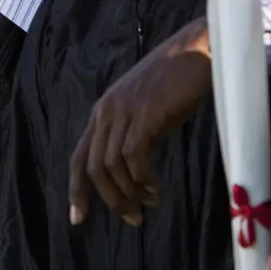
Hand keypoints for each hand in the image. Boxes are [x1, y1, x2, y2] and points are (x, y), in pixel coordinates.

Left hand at [69, 17, 210, 225]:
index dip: (76, 189)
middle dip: (110, 199)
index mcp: (103, 111)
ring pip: (111, 165)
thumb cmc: (175, 83)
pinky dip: (143, 178)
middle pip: (93, 167)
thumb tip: (133, 176)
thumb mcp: (147, 114)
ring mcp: (123, 110)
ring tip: (151, 201)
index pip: (80, 155)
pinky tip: (157, 187)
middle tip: (133, 218)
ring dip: (130, 192)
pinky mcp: (144, 112)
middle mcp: (106, 111)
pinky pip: (133, 156)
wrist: (194, 50)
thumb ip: (135, 138)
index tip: (77, 219)